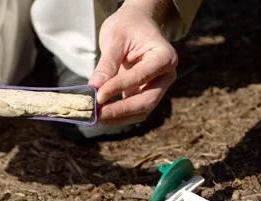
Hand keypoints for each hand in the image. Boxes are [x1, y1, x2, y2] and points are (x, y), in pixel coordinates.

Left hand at [88, 2, 177, 124]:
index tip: (97, 96)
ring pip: (142, 111)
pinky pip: (134, 111)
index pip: (141, 76)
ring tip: (95, 117)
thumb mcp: (115, 39)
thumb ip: (107, 64)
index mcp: (164, 57)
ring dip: (118, 117)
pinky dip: (118, 115)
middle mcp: (166, 75)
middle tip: (96, 114)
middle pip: (147, 101)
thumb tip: (94, 89)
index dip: (119, 88)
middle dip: (120, 110)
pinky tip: (100, 115)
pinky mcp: (146, 94)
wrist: (135, 23)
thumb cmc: (127, 27)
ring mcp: (158, 87)